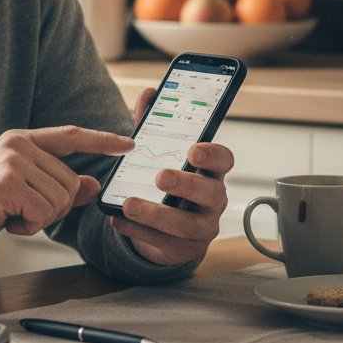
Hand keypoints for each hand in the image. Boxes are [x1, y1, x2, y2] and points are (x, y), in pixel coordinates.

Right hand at [0, 126, 133, 255]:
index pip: (70, 135)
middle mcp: (18, 144)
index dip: (102, 140)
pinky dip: (28, 226)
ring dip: (39, 218)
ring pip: (60, 198)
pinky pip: (44, 212)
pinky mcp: (7, 182)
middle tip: (20, 212)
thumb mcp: (21, 191)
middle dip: (54, 207)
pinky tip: (5, 221)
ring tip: (9, 214)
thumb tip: (93, 185)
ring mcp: (12, 160)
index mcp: (21, 140)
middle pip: (70, 181)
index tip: (128, 143)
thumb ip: (57, 185)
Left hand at [109, 86, 233, 266]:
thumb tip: (149, 92)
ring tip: (129, 204)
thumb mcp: (162, 152)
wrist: (168, 226)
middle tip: (160, 176)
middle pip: (209, 193)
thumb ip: (156, 123)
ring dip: (156, 214)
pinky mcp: (185, 249)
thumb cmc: (168, 181)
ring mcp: (202, 227)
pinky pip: (163, 243)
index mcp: (210, 171)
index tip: (194, 150)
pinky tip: (117, 219)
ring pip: (186, 225)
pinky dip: (138, 232)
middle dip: (185, 185)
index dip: (212, 155)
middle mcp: (213, 199)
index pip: (224, 160)